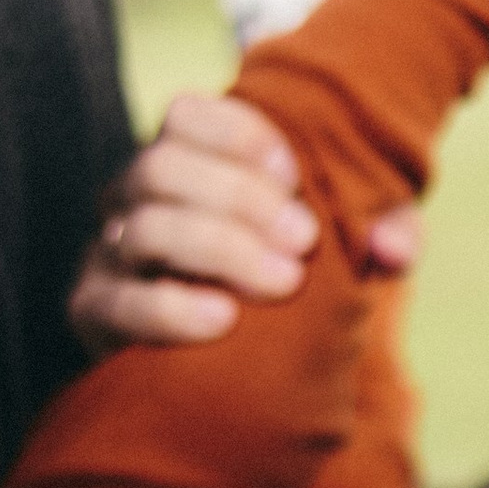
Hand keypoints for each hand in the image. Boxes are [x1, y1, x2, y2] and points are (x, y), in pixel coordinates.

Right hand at [69, 92, 421, 354]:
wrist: (228, 371)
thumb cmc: (292, 283)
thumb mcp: (348, 248)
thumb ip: (383, 233)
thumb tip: (393, 249)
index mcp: (182, 162)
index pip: (184, 116)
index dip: (239, 136)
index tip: (296, 177)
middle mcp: (134, 197)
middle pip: (161, 166)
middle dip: (240, 198)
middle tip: (305, 241)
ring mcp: (109, 253)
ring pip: (146, 228)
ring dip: (221, 248)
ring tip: (283, 282)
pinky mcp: (95, 312)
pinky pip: (119, 302)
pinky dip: (172, 309)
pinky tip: (224, 320)